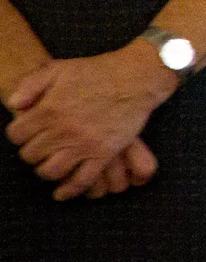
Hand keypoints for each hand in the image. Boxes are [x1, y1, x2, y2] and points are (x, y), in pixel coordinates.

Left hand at [5, 44, 176, 200]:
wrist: (136, 77)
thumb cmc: (98, 71)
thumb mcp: (60, 68)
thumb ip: (30, 85)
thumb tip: (13, 105)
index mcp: (50, 109)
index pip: (17, 135)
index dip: (18, 134)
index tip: (27, 132)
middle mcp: (64, 130)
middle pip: (31, 155)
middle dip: (32, 151)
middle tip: (40, 146)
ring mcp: (84, 144)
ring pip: (51, 171)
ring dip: (45, 170)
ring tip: (50, 163)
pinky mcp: (104, 153)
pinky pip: (81, 180)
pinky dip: (69, 190)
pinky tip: (61, 193)